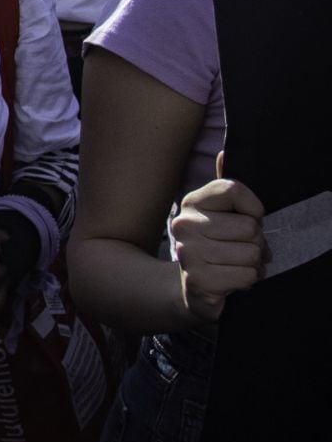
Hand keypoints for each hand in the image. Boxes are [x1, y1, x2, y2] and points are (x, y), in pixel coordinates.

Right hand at [171, 172, 265, 323]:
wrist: (193, 287)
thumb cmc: (215, 246)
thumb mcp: (219, 214)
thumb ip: (224, 188)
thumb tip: (224, 153)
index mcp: (192, 202)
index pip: (234, 190)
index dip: (253, 209)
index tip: (248, 219)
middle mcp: (185, 223)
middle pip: (250, 228)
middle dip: (257, 244)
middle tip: (243, 250)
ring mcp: (189, 252)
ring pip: (251, 253)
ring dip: (253, 265)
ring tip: (238, 264)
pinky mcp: (199, 279)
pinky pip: (246, 276)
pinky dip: (247, 281)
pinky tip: (233, 279)